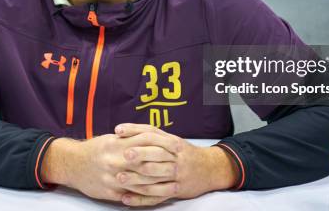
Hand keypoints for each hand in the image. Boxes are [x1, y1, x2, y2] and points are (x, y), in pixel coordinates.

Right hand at [41, 131, 179, 204]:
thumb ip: (129, 138)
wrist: (72, 164)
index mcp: (117, 145)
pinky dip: (145, 196)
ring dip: (159, 184)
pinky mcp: (109, 192)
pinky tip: (156, 196)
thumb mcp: (111, 139)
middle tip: (180, 168)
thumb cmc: (94, 149)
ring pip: (140, 182)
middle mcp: (115, 161)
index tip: (176, 148)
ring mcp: (112, 178)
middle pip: (145, 164)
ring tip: (174, 185)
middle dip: (163, 166)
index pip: (144, 143)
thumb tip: (151, 136)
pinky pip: (130, 195)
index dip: (162, 146)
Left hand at [115, 124, 239, 205]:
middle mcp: (175, 158)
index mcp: (173, 142)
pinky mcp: (175, 191)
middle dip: (140, 154)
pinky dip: (141, 199)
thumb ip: (153, 136)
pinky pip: (157, 196)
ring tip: (120, 178)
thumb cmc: (185, 153)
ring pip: (155, 177)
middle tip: (124, 155)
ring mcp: (176, 175)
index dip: (134, 130)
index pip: (152, 133)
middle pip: (156, 154)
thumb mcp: (173, 140)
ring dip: (137, 178)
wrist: (210, 169)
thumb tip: (126, 131)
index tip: (118, 130)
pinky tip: (127, 198)